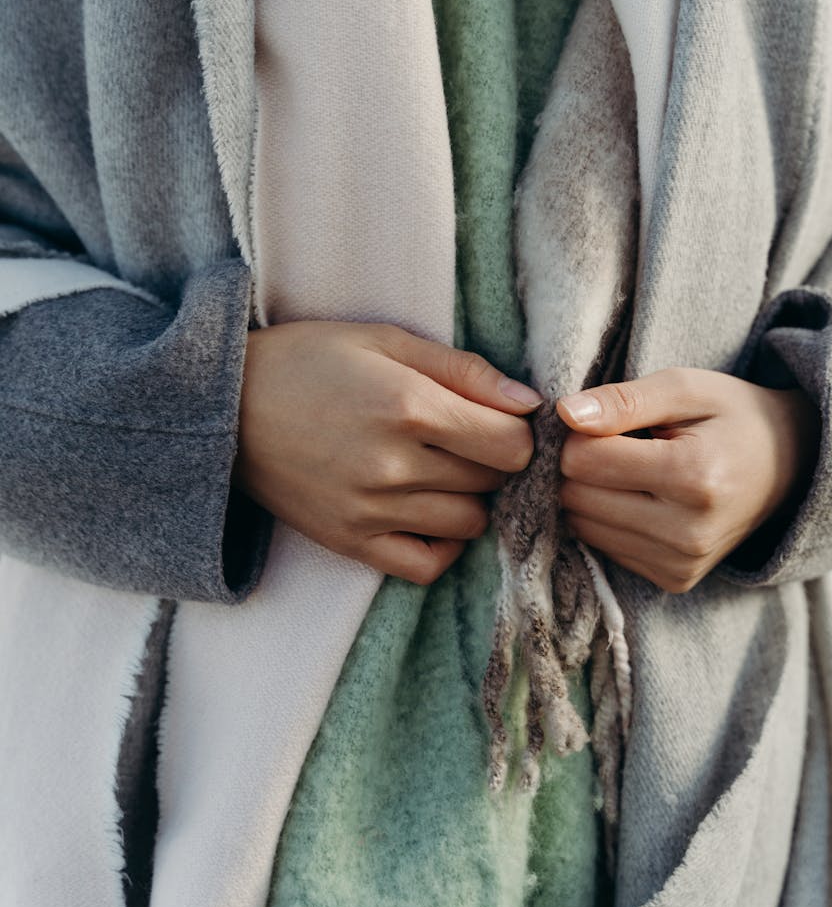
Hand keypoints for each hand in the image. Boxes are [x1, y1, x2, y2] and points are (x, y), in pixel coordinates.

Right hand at [233, 321, 540, 583]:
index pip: (511, 444)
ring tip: (443, 468)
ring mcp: (371, 510)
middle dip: (493, 459)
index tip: (497, 418)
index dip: (517, 430)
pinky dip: (443, 544)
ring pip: (468, 522)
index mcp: (408, 406)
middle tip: (466, 437)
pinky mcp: (350, 542)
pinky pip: (426, 566)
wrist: (225, 406)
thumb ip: (463, 370)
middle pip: (493, 482)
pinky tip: (431, 512)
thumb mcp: (385, 340)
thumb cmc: (308, 360)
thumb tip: (530, 402)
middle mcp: (393, 465)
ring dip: (470, 497)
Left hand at [556, 367, 819, 592]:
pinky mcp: (674, 580)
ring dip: (591, 492)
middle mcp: (687, 532)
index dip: (581, 432)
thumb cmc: (730, 416)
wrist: (787, 466)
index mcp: (693, 477)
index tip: (609, 421)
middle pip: (576, 496)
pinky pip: (603, 548)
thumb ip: (623, 399)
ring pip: (582, 525)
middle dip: (582, 463)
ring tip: (631, 469)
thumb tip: (566, 413)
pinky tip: (640, 497)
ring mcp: (681, 563)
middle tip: (617, 443)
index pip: (583, 460)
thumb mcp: (684, 387)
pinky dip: (608, 519)